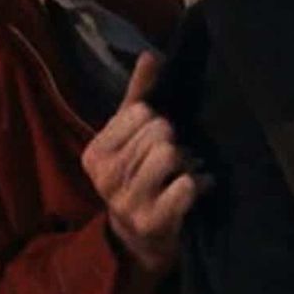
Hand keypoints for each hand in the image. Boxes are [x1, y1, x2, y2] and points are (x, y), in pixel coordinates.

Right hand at [81, 53, 200, 272]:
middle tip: (175, 157)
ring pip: (170, 155)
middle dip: (174, 141)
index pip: (140, 112)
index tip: (155, 138)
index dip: (157, 120)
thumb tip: (152, 53)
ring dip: (188, 162)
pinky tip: (196, 188)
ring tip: (185, 170)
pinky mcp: (153, 223)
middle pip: (158, 132)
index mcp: (94, 154)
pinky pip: (186, 186)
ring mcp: (127, 203)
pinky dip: (199, 183)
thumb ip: (139, 94)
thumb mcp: (130, 136)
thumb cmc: (137, 176)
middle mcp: (105, 179)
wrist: (140, 240)